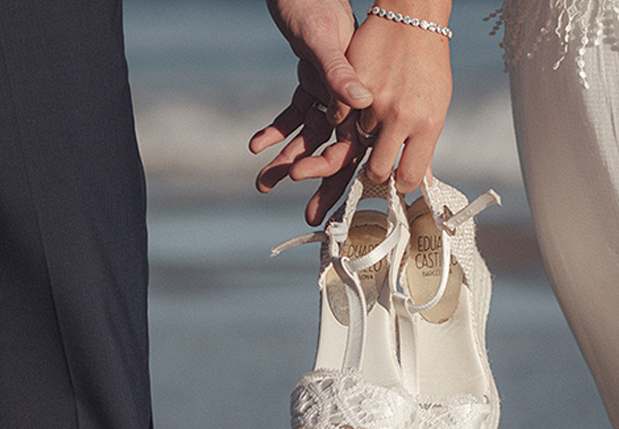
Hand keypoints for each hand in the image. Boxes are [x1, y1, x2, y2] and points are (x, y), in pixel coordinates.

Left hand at [253, 0, 377, 223]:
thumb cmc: (319, 11)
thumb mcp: (328, 42)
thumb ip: (342, 75)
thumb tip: (358, 103)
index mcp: (362, 97)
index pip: (357, 147)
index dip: (343, 177)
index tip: (330, 205)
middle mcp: (349, 102)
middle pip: (337, 152)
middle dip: (319, 184)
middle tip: (307, 218)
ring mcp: (329, 95)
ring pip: (311, 138)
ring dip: (289, 161)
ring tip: (264, 183)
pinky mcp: (310, 85)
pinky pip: (293, 115)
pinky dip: (276, 130)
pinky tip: (256, 145)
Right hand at [334, 3, 449, 196]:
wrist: (411, 20)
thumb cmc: (428, 64)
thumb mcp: (436, 106)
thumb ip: (425, 144)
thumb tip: (422, 180)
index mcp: (427, 124)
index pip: (408, 176)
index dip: (400, 185)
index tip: (396, 182)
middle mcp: (400, 116)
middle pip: (376, 169)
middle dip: (374, 172)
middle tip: (375, 164)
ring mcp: (374, 101)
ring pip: (356, 140)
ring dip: (361, 135)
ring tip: (372, 117)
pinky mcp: (352, 86)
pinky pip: (338, 117)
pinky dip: (343, 116)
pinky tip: (354, 106)